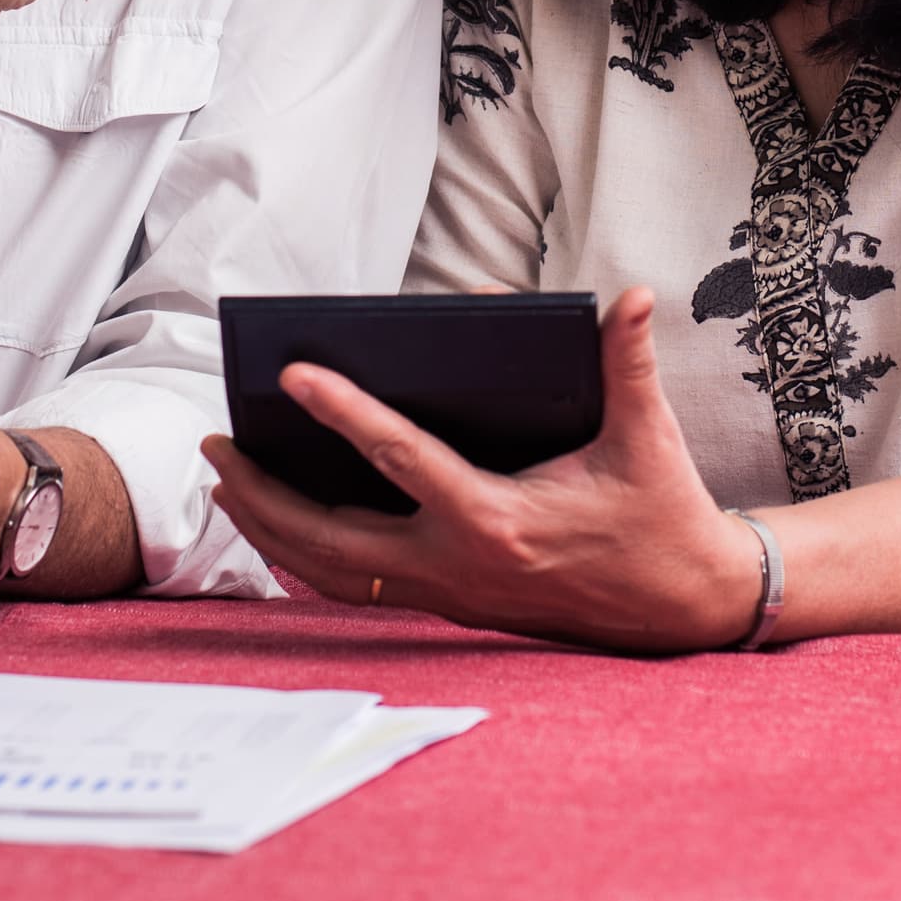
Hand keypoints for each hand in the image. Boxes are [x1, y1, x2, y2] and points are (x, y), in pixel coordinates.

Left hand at [200, 288, 765, 652]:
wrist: (684, 605)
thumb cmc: (662, 513)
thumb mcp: (649, 437)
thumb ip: (630, 363)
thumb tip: (631, 295)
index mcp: (498, 519)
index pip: (400, 458)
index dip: (343, 413)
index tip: (291, 373)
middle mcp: (460, 565)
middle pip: (331, 538)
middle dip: (263, 493)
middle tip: (216, 442)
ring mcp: (449, 594)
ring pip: (333, 574)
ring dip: (271, 530)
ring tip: (227, 482)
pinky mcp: (450, 605)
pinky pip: (358, 588)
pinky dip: (309, 558)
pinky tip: (280, 529)